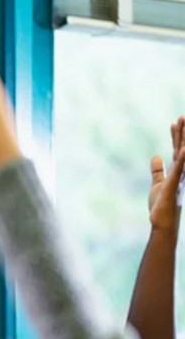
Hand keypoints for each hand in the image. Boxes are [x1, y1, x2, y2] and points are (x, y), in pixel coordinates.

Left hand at [149, 116, 184, 232]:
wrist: (162, 222)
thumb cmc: (161, 205)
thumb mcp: (157, 183)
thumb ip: (158, 170)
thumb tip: (156, 156)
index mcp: (177, 171)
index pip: (177, 150)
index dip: (176, 136)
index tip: (174, 122)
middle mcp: (180, 173)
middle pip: (181, 149)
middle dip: (182, 133)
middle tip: (182, 116)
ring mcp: (178, 179)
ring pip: (182, 156)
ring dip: (183, 141)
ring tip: (183, 124)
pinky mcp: (172, 186)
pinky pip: (178, 171)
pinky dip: (182, 159)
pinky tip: (183, 149)